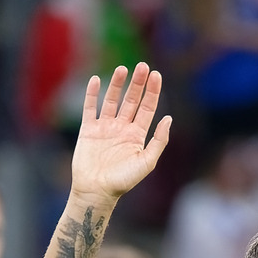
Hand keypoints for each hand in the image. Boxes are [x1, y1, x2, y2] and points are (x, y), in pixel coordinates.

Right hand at [70, 63, 171, 204]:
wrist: (97, 191)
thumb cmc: (123, 181)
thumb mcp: (147, 162)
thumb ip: (159, 141)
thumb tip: (168, 118)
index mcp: (137, 136)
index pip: (147, 108)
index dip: (152, 92)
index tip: (156, 75)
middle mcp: (122, 129)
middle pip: (132, 101)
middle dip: (138, 83)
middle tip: (143, 66)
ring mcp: (105, 128)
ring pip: (112, 100)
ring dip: (117, 84)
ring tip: (123, 69)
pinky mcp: (88, 130)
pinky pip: (90, 108)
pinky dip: (92, 94)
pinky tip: (97, 79)